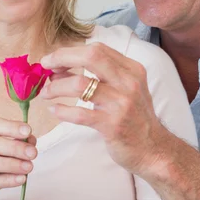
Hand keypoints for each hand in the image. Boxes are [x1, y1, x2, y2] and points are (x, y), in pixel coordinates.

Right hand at [0, 117, 36, 199]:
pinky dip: (7, 180)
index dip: (10, 127)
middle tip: (33, 153)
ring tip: (29, 167)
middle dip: (14, 147)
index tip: (28, 131)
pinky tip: (21, 179)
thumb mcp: (4, 154)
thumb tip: (30, 139)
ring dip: (12, 164)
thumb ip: (17, 144)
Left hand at [41, 42, 165, 175]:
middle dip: (62, 58)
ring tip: (45, 94)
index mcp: (131, 69)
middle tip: (45, 67)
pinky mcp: (113, 125)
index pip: (97, 49)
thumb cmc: (135, 118)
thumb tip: (61, 68)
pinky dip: (62, 111)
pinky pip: (80, 114)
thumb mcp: (126, 89)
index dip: (70, 52)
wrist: (154, 150)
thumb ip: (101, 76)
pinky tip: (54, 111)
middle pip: (90, 56)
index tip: (53, 60)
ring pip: (80, 85)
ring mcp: (121, 103)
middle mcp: (128, 82)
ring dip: (56, 88)